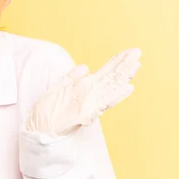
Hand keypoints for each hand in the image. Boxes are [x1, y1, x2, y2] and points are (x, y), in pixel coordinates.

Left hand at [26, 48, 141, 136]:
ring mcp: (90, 104)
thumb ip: (72, 77)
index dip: (116, 61)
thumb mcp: (60, 88)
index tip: (129, 51)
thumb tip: (85, 66)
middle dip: (124, 65)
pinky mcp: (85, 115)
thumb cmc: (50, 109)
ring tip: (136, 65)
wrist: (39, 127)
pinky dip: (115, 97)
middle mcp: (91, 95)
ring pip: (111, 88)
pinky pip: (102, 105)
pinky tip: (126, 89)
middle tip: (138, 52)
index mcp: (85, 87)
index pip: (105, 72)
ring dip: (123, 77)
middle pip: (112, 78)